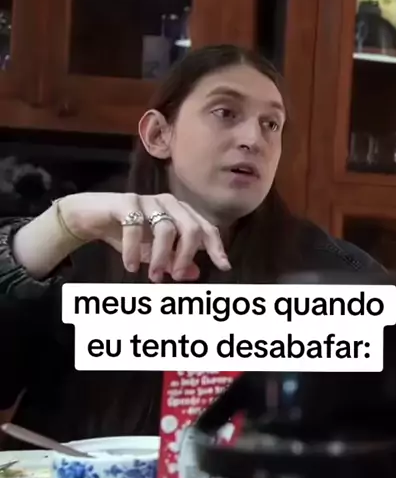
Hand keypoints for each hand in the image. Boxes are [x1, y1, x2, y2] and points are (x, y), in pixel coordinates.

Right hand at [59, 192, 230, 281]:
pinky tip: (130, 266)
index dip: (216, 247)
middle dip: (185, 256)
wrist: (90, 217)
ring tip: (152, 276)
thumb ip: (174, 262)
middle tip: (175, 277)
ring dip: (160, 257)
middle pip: (190, 228)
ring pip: (165, 228)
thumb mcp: (152, 253)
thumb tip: (195, 274)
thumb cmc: (126, 234)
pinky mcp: (125, 202)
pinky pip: (135, 227)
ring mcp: (147, 200)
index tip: (224, 267)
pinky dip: (133, 250)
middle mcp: (168, 203)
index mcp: (180, 213)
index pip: (205, 228)